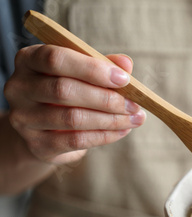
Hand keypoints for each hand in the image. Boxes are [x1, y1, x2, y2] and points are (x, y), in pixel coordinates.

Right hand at [4, 44, 144, 164]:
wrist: (45, 131)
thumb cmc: (68, 93)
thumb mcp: (83, 74)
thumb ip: (103, 65)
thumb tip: (125, 63)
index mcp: (29, 60)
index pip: (56, 58)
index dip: (92, 68)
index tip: (124, 79)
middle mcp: (19, 87)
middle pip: (64, 90)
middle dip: (106, 98)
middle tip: (134, 105)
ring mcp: (24, 118)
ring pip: (72, 118)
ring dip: (111, 120)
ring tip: (134, 119)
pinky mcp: (37, 144)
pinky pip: (76, 140)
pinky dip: (105, 136)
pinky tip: (122, 131)